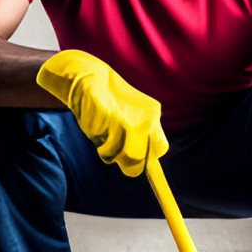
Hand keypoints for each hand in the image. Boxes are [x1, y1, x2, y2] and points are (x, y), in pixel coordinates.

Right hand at [37, 49, 168, 176]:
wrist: (90, 76)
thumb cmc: (109, 104)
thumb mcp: (129, 118)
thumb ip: (138, 140)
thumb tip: (142, 168)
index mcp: (153, 115)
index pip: (160, 148)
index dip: (150, 165)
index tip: (144, 174)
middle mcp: (146, 119)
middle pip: (140, 160)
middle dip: (129, 164)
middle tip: (117, 155)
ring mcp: (129, 120)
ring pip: (121, 156)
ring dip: (109, 153)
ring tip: (103, 136)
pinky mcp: (111, 120)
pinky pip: (105, 147)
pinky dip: (99, 143)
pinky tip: (96, 127)